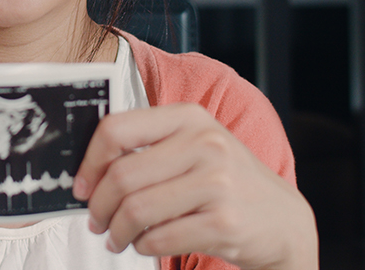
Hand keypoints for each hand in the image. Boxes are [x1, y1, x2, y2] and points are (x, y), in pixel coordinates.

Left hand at [72, 104, 316, 269]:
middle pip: (121, 175)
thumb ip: (150, 148)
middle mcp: (205, 144)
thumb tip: (88, 174)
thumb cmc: (227, 182)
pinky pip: (158, 238)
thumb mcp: (196, 147)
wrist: (283, 220)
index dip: (89, 162)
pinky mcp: (224, 222)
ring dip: (116, 231)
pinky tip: (144, 244)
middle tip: (96, 220)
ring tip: (117, 237)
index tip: (81, 185)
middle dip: (98, 205)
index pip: (117, 128)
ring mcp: (217, 183)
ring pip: (136, 210)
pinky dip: (142, 246)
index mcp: (189, 118)